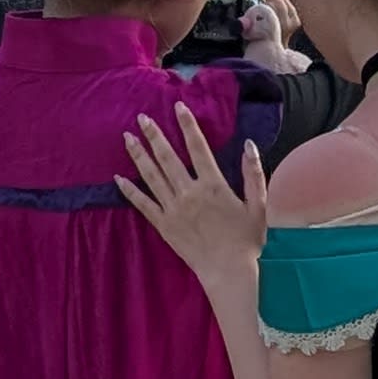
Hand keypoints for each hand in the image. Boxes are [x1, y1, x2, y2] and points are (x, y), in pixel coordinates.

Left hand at [116, 105, 268, 288]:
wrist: (227, 270)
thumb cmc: (247, 240)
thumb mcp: (258, 205)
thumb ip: (253, 174)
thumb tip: (249, 145)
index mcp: (213, 185)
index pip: (198, 148)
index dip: (187, 126)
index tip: (178, 107)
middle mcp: (189, 193)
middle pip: (168, 157)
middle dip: (154, 135)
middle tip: (142, 118)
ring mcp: (173, 209)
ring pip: (151, 176)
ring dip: (138, 155)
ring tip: (127, 138)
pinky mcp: (163, 225)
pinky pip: (143, 204)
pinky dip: (130, 190)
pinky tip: (118, 178)